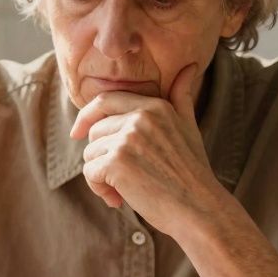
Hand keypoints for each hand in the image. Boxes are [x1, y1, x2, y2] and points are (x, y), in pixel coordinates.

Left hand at [69, 63, 224, 234]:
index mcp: (155, 106)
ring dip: (101, 177)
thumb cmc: (193, 174)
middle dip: (101, 156)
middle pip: (95, 131)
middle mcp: (140, 117)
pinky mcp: (117, 163)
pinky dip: (99, 189)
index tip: (77, 133)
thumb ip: (181, 97)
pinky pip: (90, 172)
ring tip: (124, 191)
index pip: (107, 100)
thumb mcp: (190, 127)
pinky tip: (119, 199)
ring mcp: (128, 139)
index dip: (87, 116)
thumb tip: (189, 67)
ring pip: (90, 153)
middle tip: (120, 179)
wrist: (199, 209)